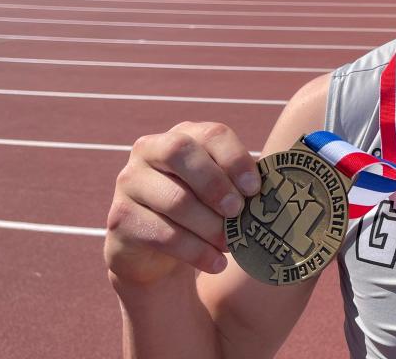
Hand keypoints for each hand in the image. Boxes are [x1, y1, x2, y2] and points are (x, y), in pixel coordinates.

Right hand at [104, 122, 260, 285]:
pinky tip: (216, 262)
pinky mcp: (119, 219)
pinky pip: (162, 234)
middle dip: (215, 184)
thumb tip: (276, 186)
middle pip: (181, 152)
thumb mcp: (223, 191)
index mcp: (183, 135)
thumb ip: (243, 183)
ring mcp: (129, 182)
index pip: (211, 133)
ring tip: (231, 244)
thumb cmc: (203, 210)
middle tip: (238, 212)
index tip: (255, 189)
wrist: (159, 250)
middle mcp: (149, 150)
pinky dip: (195, 251)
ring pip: (174, 199)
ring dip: (210, 226)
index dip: (235, 159)